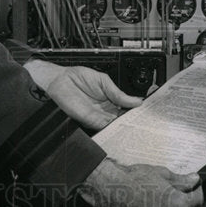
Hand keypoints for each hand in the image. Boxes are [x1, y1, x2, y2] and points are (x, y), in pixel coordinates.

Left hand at [24, 59, 141, 131]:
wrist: (59, 80)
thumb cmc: (77, 77)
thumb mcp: (103, 81)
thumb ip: (118, 93)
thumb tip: (135, 101)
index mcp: (110, 100)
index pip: (126, 109)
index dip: (135, 112)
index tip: (146, 115)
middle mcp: (105, 111)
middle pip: (121, 120)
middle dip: (132, 123)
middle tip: (144, 125)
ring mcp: (97, 117)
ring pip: (114, 126)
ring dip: (124, 128)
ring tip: (136, 129)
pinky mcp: (88, 121)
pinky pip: (102, 127)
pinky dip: (111, 129)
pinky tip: (120, 128)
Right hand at [78, 159, 203, 206]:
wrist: (111, 191)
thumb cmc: (134, 181)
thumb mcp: (162, 174)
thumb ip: (181, 180)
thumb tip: (192, 179)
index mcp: (179, 206)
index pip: (198, 200)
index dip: (197, 189)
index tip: (193, 184)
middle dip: (184, 199)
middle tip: (177, 187)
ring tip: (160, 194)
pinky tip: (151, 203)